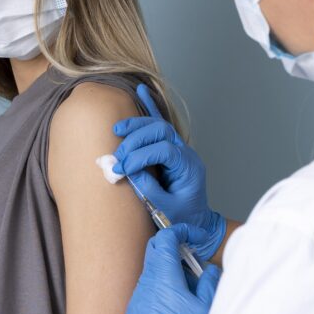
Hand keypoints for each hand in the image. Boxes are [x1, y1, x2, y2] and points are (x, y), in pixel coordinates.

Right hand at [112, 83, 225, 260]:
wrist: (196, 223)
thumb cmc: (183, 219)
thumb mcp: (165, 209)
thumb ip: (148, 189)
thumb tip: (127, 169)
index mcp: (188, 168)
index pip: (164, 150)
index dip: (140, 156)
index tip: (122, 168)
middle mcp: (185, 153)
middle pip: (161, 132)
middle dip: (136, 140)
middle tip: (118, 156)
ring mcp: (178, 148)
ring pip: (158, 125)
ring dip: (137, 125)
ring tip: (118, 129)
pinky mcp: (169, 148)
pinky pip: (160, 123)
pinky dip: (150, 107)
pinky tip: (142, 91)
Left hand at [113, 224, 221, 313]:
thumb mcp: (205, 309)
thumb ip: (210, 283)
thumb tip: (208, 271)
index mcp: (162, 274)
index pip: (166, 237)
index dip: (181, 231)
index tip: (194, 236)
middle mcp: (146, 280)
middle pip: (155, 249)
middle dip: (174, 246)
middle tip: (191, 257)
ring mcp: (138, 295)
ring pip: (152, 269)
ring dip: (170, 269)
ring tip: (189, 287)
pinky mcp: (135, 310)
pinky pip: (148, 287)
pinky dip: (162, 285)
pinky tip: (176, 304)